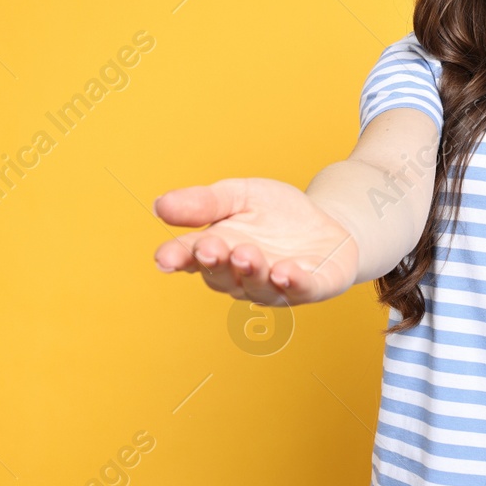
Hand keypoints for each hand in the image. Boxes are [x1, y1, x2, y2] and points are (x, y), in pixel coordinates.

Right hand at [152, 178, 359, 305]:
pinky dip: (293, 283)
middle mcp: (242, 277)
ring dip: (251, 272)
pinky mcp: (312, 287)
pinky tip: (285, 272)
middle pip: (222, 276)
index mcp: (219, 252)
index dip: (177, 257)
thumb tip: (159, 205)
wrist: (325, 221)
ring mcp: (277, 286)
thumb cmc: (275, 212)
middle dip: (216, 263)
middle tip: (210, 247)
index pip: (191, 257)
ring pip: (258, 287)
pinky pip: (301, 290)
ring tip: (246, 254)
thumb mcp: (239, 195)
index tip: (165, 256)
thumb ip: (204, 202)